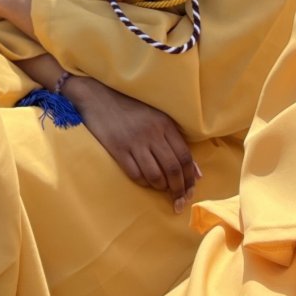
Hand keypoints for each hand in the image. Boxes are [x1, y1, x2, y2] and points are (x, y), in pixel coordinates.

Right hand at [63, 77, 200, 211]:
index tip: (191, 189)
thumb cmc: (131, 108)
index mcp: (165, 124)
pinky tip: (145, 180)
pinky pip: (135, 174)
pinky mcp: (118, 149)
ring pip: (155, 175)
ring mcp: (134, 142)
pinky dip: (143, 182)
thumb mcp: (157, 117)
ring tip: (161, 187)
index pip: (185, 156)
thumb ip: (175, 140)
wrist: (98, 97)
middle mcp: (152, 133)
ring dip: (161, 186)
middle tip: (179, 198)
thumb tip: (196, 172)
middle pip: (173, 169)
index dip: (190, 177)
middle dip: (179, 188)